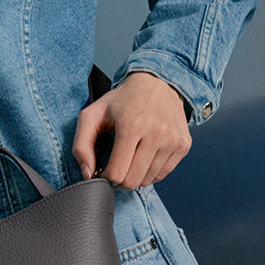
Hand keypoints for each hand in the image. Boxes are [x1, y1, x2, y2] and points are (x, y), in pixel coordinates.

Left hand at [72, 71, 190, 189]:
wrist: (157, 83)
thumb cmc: (122, 100)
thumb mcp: (93, 114)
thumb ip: (81, 145)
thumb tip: (88, 174)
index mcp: (132, 125)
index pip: (117, 173)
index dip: (106, 176)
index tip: (104, 168)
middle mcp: (156, 133)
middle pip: (133, 181)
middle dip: (120, 179)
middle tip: (116, 166)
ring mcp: (173, 140)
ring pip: (148, 180)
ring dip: (136, 175)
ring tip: (130, 157)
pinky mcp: (183, 145)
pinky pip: (163, 174)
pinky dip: (151, 171)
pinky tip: (144, 156)